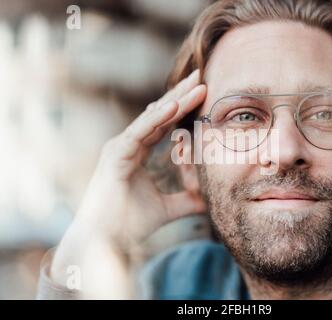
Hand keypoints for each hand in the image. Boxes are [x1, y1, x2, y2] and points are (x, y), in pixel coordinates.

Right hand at [50, 69, 206, 293]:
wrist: (105, 242)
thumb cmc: (129, 224)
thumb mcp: (168, 209)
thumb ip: (188, 200)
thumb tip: (210, 199)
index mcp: (136, 152)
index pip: (163, 125)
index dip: (183, 109)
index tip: (203, 94)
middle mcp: (127, 145)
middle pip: (159, 114)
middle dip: (181, 95)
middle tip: (201, 76)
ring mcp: (119, 147)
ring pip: (152, 118)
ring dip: (175, 100)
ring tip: (197, 84)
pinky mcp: (115, 155)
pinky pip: (139, 131)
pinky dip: (156, 118)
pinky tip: (175, 104)